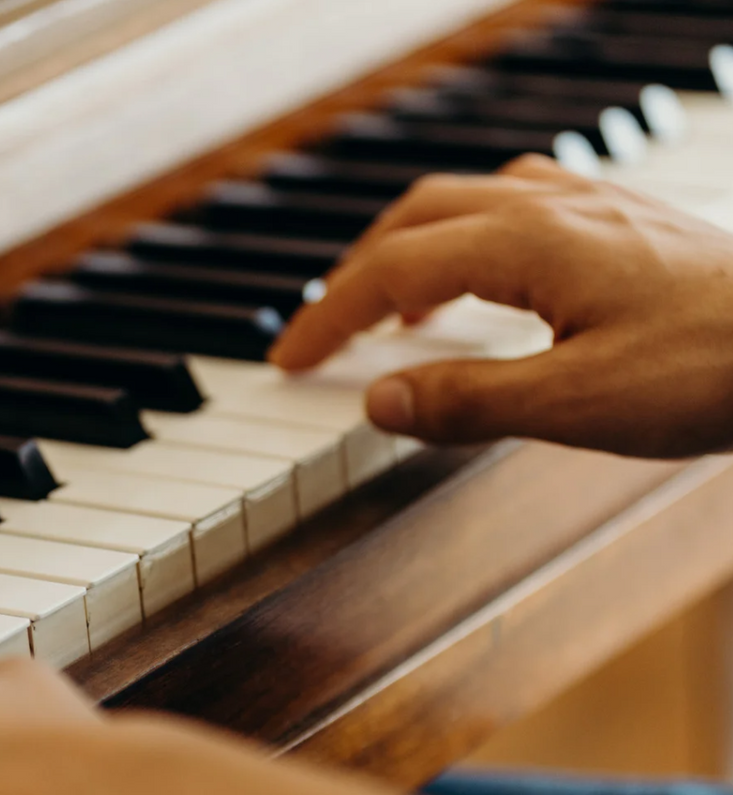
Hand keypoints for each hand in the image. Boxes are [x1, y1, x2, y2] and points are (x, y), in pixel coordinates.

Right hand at [270, 156, 732, 457]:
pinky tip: (480, 273)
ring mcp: (590, 205)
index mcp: (526, 244)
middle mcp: (552, 208)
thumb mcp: (574, 406)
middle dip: (353, 275)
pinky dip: (464, 241)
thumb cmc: (713, 369)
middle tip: (319, 331)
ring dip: (406, 249)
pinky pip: (513, 207)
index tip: (288, 358)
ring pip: (463, 203)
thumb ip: (467, 402)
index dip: (329, 316)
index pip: (392, 272)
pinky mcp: (620, 222)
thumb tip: (380, 400)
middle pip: (414, 219)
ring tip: (386, 304)